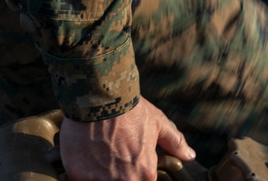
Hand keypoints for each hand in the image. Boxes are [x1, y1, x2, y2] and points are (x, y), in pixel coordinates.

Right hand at [59, 96, 195, 180]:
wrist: (98, 96)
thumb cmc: (130, 109)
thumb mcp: (157, 122)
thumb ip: (174, 142)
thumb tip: (190, 156)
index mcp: (145, 173)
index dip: (135, 175)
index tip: (127, 165)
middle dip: (116, 175)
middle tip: (110, 158)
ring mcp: (98, 180)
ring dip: (98, 174)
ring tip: (97, 156)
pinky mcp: (76, 174)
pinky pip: (80, 179)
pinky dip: (81, 172)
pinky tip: (82, 155)